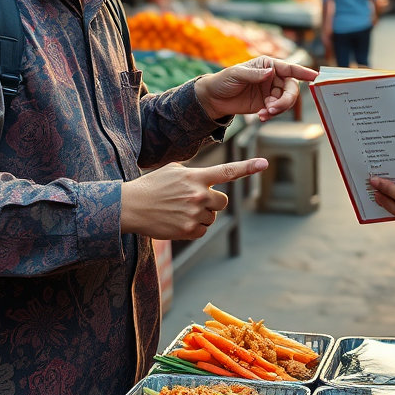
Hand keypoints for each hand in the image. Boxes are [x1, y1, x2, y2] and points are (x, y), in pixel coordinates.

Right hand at [120, 158, 266, 239]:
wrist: (131, 206)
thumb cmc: (152, 185)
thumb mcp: (174, 170)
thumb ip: (195, 173)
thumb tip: (207, 181)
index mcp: (196, 177)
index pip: (227, 171)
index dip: (247, 168)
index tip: (264, 164)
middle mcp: (198, 195)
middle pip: (223, 201)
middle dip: (213, 202)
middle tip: (194, 200)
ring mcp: (194, 214)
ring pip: (212, 217)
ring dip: (202, 215)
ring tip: (180, 210)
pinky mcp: (188, 231)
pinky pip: (203, 230)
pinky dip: (195, 227)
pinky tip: (178, 221)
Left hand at [194, 57, 317, 121]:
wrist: (214, 99)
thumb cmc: (224, 80)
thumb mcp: (237, 74)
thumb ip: (255, 74)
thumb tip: (271, 72)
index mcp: (268, 65)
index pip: (289, 68)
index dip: (303, 72)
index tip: (315, 77)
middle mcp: (273, 77)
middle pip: (291, 88)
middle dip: (285, 100)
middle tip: (273, 108)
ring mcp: (270, 91)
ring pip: (285, 101)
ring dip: (277, 109)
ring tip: (263, 113)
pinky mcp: (266, 104)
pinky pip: (276, 110)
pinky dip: (271, 114)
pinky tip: (260, 116)